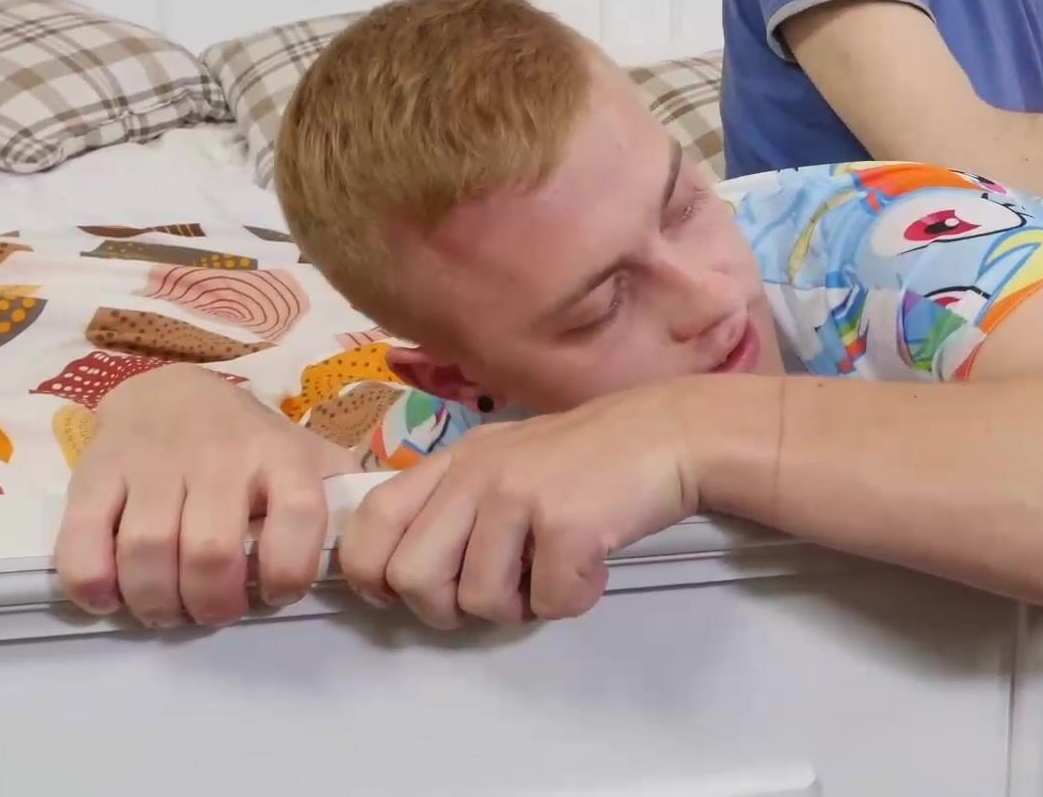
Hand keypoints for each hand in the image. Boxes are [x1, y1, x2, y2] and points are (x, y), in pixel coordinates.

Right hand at [54, 365, 358, 627]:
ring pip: (147, 550)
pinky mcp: (96, 473)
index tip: (275, 594)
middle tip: (213, 613)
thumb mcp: (305, 453)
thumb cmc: (247, 441)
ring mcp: (153, 464)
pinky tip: (110, 598)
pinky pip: (83, 539)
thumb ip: (339, 494)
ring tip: (167, 611)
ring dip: (156, 601)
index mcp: (280, 457)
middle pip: (211, 551)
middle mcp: (219, 458)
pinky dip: (92, 583)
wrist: (168, 390)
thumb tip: (375, 541)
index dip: (288, 572)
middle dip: (212, 603)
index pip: (300, 517)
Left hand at [336, 388, 703, 630]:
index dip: (374, 574)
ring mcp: (519, 494)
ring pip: (479, 601)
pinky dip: (575, 598)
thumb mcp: (509, 462)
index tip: (405, 594)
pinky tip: (593, 565)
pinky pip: (548, 602)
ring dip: (521, 606)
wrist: (670, 434)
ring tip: (554, 572)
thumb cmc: (593, 459)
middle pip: (411, 578)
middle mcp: (476, 473)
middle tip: (496, 594)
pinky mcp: (566, 522)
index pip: (371, 522)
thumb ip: (459, 502)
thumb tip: (408, 577)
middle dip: (448, 609)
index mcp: (455, 460)